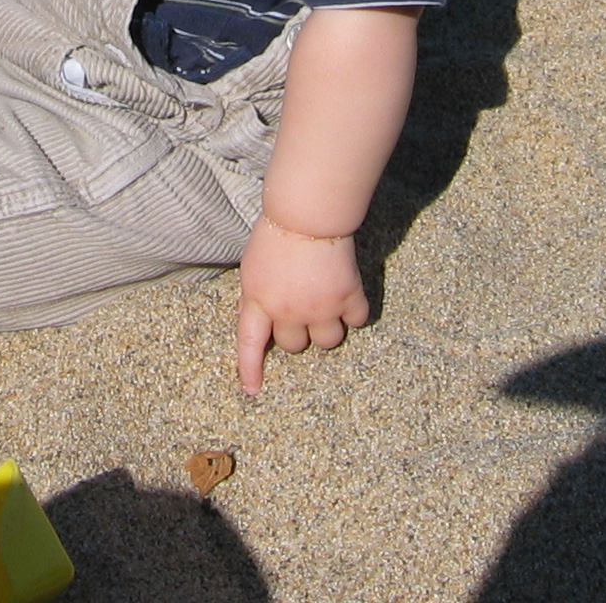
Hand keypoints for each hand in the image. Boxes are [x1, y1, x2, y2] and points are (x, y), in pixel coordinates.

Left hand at [233, 215, 368, 394]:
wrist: (308, 214)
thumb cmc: (276, 234)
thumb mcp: (252, 268)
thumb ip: (255, 297)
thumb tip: (258, 322)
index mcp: (258, 301)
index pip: (250, 345)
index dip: (250, 370)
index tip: (252, 391)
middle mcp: (288, 311)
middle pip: (294, 346)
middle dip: (297, 331)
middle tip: (301, 305)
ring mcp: (320, 307)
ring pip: (327, 341)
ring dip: (327, 327)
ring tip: (326, 302)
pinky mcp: (347, 297)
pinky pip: (356, 321)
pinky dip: (354, 312)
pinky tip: (347, 294)